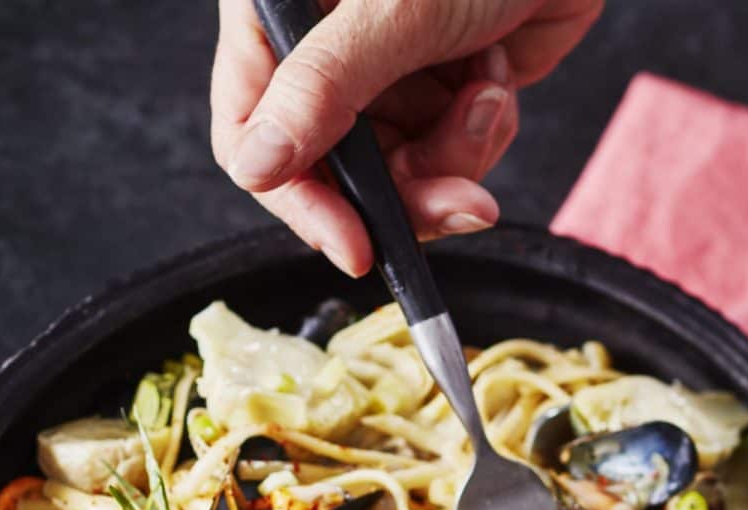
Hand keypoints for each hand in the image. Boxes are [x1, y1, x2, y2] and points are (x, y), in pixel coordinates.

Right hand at [211, 0, 603, 274]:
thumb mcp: (393, 11)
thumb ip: (322, 88)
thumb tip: (254, 165)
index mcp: (278, 10)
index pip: (250, 130)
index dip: (301, 199)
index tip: (355, 247)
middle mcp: (320, 48)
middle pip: (337, 171)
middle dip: (410, 189)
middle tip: (465, 200)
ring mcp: (378, 72)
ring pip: (399, 172)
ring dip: (457, 155)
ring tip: (488, 97)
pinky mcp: (434, 87)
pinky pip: (448, 154)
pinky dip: (482, 131)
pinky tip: (497, 77)